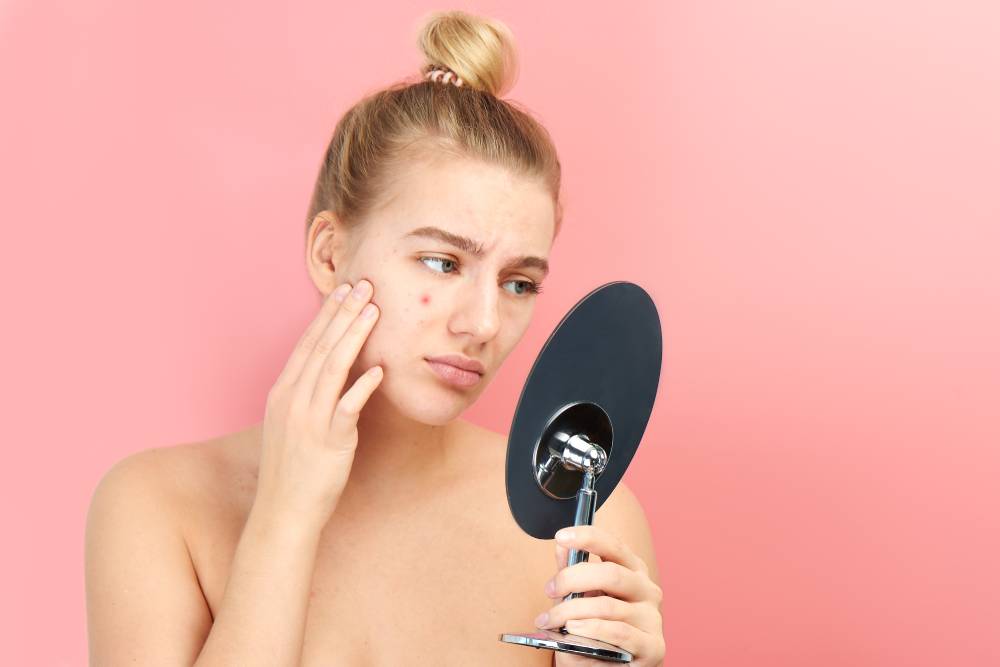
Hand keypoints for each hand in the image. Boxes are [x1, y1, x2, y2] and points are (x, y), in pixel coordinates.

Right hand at [254, 279, 382, 526]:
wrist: (283, 511)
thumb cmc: (292, 468)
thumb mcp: (292, 423)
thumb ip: (308, 395)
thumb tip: (331, 371)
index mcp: (283, 392)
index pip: (307, 343)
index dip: (327, 315)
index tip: (344, 290)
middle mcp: (293, 400)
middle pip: (321, 347)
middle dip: (343, 313)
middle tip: (363, 285)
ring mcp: (309, 419)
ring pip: (333, 368)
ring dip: (354, 336)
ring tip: (373, 311)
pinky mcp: (329, 441)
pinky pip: (347, 407)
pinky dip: (362, 386)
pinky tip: (379, 369)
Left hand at [537, 525, 664, 666]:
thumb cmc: (595, 633)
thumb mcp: (580, 601)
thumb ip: (573, 575)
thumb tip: (561, 546)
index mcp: (633, 572)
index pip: (614, 546)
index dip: (588, 537)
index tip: (562, 536)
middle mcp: (647, 591)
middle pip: (610, 574)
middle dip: (572, 579)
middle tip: (550, 589)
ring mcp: (652, 619)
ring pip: (608, 606)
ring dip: (571, 612)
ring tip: (550, 620)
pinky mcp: (653, 646)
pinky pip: (618, 632)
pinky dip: (591, 630)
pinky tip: (573, 630)